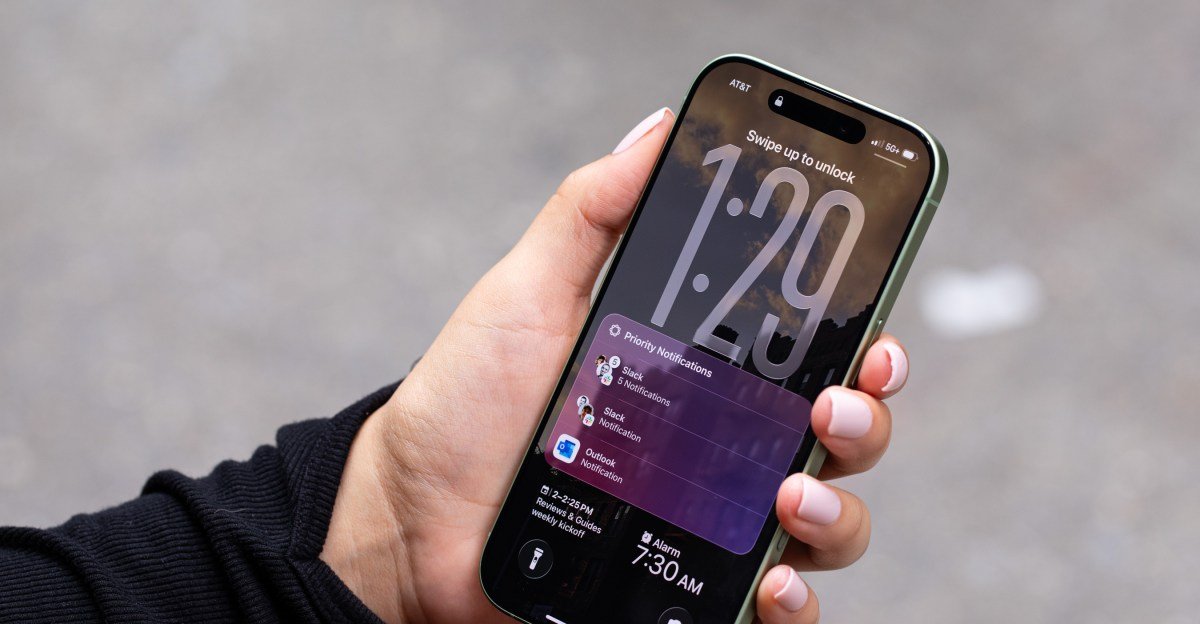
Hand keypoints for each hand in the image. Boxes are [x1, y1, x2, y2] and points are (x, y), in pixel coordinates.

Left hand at [320, 107, 911, 623]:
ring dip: (836, 510)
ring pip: (826, 523)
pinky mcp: (686, 590)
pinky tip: (770, 587)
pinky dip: (792, 602)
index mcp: (702, 374)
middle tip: (831, 407)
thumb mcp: (530, 292)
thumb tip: (658, 130)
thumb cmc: (466, 405)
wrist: (409, 517)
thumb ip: (593, 212)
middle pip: (838, 437)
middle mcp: (721, 446)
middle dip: (864, 421)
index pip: (808, 355)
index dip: (862, 346)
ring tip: (790, 496)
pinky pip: (773, 607)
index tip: (872, 338)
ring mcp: (709, 521)